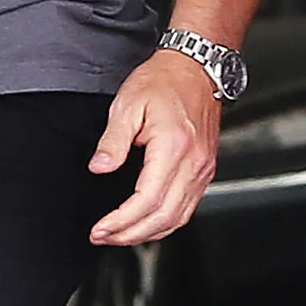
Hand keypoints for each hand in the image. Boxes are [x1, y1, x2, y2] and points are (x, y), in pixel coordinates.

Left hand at [88, 50, 220, 244]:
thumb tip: (100, 168)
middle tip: (105, 237)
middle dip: (131, 234)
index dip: (122, 221)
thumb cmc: (165, 81)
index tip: (101, 229)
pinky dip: (167, 223)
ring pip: (179, 218)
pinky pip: (188, 207)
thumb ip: (112, 141)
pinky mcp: (205, 169)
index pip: (147, 200)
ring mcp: (203, 168)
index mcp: (174, 147)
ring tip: (121, 235)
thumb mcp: (128, 104)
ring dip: (149, 233)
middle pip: (164, 217)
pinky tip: (148, 224)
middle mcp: (194, 162)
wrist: (195, 68)